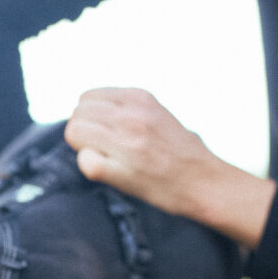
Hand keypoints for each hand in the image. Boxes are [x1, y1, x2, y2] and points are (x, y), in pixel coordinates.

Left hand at [65, 87, 274, 249]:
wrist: (204, 181)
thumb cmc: (180, 152)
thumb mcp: (157, 113)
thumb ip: (128, 108)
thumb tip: (94, 111)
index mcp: (139, 97)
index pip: (87, 97)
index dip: (89, 118)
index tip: (102, 133)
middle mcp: (132, 115)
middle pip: (77, 114)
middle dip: (82, 133)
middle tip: (100, 149)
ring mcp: (127, 142)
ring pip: (75, 133)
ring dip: (83, 148)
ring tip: (105, 159)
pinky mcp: (123, 171)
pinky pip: (85, 162)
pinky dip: (88, 167)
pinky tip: (106, 171)